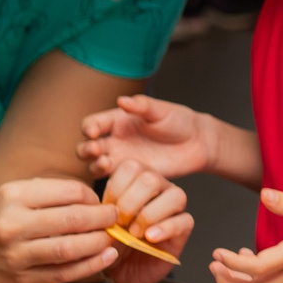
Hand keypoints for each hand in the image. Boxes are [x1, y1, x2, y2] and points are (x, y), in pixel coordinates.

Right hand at [0, 178, 118, 282]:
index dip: (92, 197)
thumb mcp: (9, 194)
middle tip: (116, 217)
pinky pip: (65, 274)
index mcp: (12, 198)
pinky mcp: (22, 282)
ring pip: (72, 248)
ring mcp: (16, 257)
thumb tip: (93, 200)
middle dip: (103, 218)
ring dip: (100, 242)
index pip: (69, 192)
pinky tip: (106, 257)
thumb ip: (47, 195)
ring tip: (112, 237)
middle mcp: (13, 226)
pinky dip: (91, 265)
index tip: (100, 201)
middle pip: (74, 220)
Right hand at [78, 93, 217, 180]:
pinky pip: (114, 181)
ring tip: (106, 162)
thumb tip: (122, 100)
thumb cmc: (178, 121)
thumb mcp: (161, 110)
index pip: (92, 124)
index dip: (89, 128)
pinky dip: (111, 182)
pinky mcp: (132, 176)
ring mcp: (121, 159)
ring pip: (95, 166)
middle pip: (85, 147)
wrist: (196, 143)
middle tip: (95, 150)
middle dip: (86, 149)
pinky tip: (119, 179)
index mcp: (116, 121)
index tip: (94, 132)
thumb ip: (142, 106)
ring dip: (94, 165)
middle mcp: (114, 141)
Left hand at [99, 161, 192, 282]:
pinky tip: (150, 238)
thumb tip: (104, 203)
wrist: (121, 269)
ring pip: (175, 195)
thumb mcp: (99, 223)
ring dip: (149, 215)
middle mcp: (158, 188)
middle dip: (130, 203)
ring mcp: (173, 206)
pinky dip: (165, 228)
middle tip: (119, 223)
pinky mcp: (184, 227)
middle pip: (152, 178)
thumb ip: (101, 210)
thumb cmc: (110, 242)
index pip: (131, 167)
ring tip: (135, 234)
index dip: (116, 189)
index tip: (105, 211)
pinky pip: (183, 220)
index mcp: (135, 180)